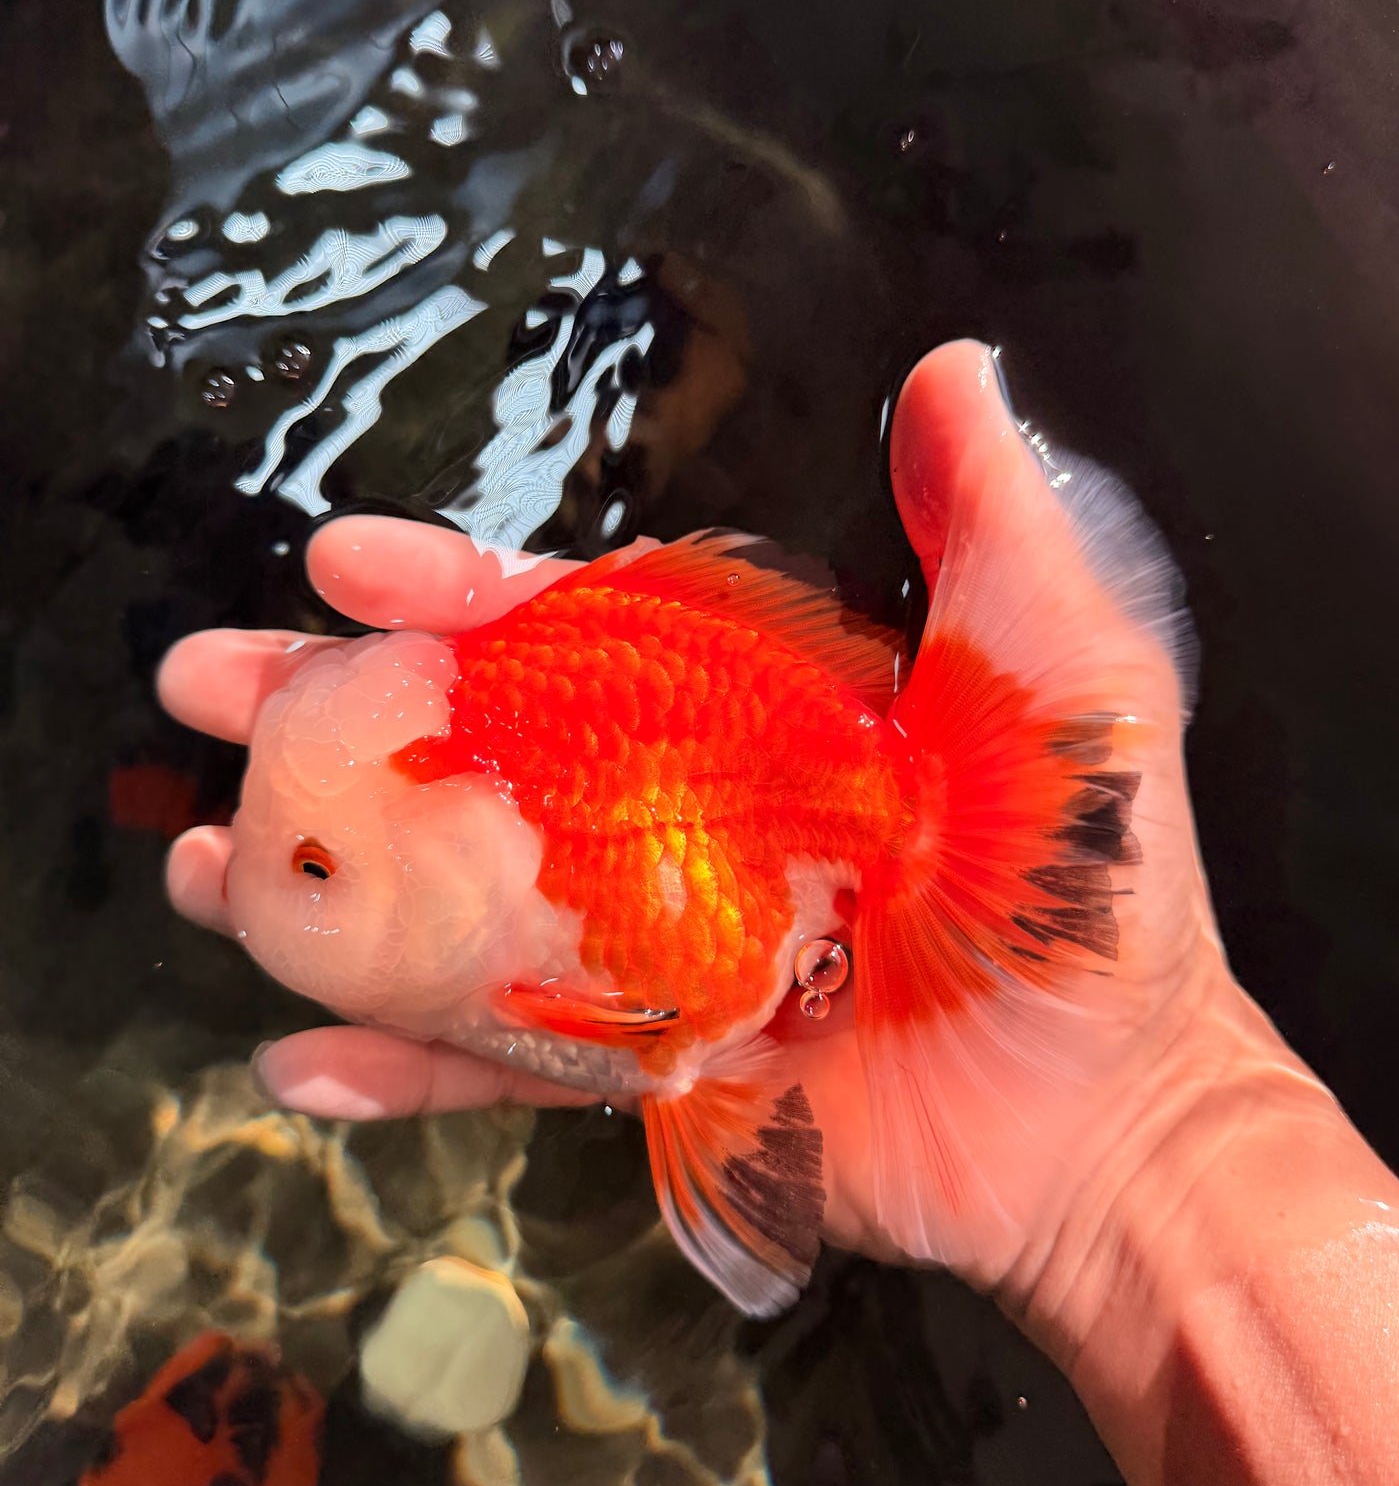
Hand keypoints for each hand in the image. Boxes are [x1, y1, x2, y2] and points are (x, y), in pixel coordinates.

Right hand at [159, 342, 1287, 1300]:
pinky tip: (295, 1058)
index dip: (458, 596)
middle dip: (331, 716)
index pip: (577, 639)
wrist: (1111, 1118)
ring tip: (200, 861)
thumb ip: (992, 528)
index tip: (344, 563)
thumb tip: (952, 368)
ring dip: (322, 885)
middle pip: (479, 757)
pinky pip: (504, 1068)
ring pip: (458, 904)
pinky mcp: (655, 1077)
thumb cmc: (1096, 890)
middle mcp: (688, 825)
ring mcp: (657, 956)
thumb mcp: (1064, 675)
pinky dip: (398, 1065)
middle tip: (203, 686)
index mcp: (756, 722)